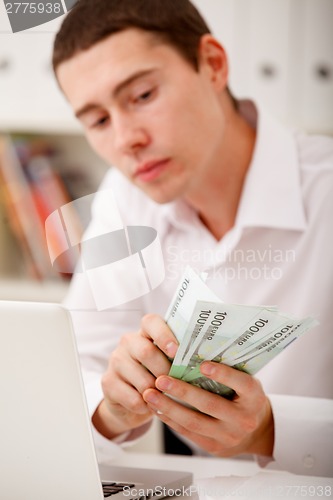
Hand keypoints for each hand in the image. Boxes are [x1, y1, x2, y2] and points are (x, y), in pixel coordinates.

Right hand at [92, 314, 178, 438]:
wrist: (132, 400)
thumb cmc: (158, 376)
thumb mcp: (168, 362)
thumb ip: (179, 357)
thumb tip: (205, 362)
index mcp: (145, 332)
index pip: (151, 322)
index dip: (164, 335)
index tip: (176, 351)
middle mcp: (128, 342)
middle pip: (146, 352)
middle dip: (165, 371)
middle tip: (177, 383)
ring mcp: (116, 361)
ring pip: (141, 379)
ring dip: (158, 393)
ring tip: (167, 399)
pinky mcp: (108, 382)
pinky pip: (133, 398)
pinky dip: (147, 406)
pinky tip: (152, 407)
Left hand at [143, 361, 273, 456]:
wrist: (256, 432)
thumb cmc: (244, 397)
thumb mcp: (246, 382)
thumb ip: (229, 369)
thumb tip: (198, 348)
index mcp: (254, 397)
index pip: (242, 384)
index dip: (223, 374)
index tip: (203, 364)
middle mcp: (244, 419)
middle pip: (210, 405)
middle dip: (183, 392)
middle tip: (161, 379)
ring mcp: (229, 436)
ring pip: (194, 422)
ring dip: (169, 407)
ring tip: (150, 394)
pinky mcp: (214, 447)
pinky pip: (188, 433)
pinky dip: (170, 419)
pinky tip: (156, 408)